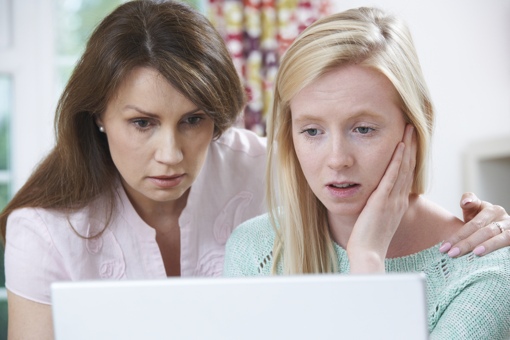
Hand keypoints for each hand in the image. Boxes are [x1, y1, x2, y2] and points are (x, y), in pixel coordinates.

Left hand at [347, 124, 416, 272]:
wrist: (368, 254)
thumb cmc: (368, 241)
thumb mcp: (377, 221)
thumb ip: (378, 208)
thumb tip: (374, 199)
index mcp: (398, 204)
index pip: (407, 176)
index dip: (410, 157)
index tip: (411, 142)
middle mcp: (399, 200)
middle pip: (409, 167)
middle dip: (412, 146)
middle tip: (413, 127)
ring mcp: (392, 199)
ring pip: (404, 168)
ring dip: (407, 146)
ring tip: (409, 128)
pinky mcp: (382, 201)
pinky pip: (392, 176)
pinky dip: (397, 160)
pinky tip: (399, 146)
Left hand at [439, 192, 509, 256]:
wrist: (498, 226)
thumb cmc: (482, 220)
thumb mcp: (474, 210)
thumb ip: (468, 202)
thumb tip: (466, 202)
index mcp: (492, 210)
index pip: (473, 224)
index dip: (458, 236)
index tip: (443, 248)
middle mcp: (505, 220)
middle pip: (485, 231)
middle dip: (467, 243)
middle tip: (452, 254)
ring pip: (501, 238)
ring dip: (488, 246)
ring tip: (474, 254)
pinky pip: (509, 247)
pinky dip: (500, 252)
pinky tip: (490, 260)